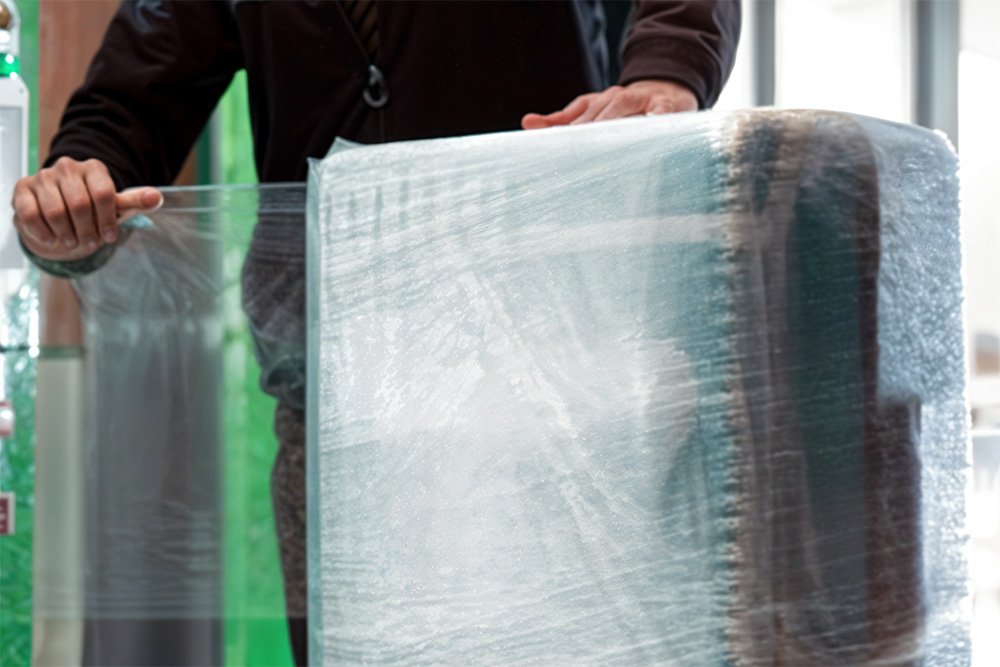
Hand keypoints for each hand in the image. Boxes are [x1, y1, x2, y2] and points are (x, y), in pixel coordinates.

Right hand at [12, 157, 162, 261]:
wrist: (61, 213)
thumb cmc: (93, 209)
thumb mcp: (116, 207)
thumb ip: (135, 202)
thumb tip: (157, 197)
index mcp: (94, 169)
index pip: (104, 194)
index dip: (108, 220)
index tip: (110, 237)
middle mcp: (67, 167)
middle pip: (79, 204)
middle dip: (87, 230)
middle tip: (89, 244)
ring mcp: (43, 176)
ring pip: (55, 211)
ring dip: (66, 233)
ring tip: (72, 243)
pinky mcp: (23, 189)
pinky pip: (30, 213)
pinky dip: (43, 232)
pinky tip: (52, 240)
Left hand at [521, 80, 697, 129]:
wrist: (668, 92)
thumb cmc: (626, 113)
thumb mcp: (594, 113)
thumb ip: (563, 121)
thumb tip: (527, 122)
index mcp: (599, 102)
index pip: (578, 112)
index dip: (564, 125)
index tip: (552, 142)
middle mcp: (618, 98)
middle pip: (600, 111)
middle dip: (587, 128)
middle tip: (574, 147)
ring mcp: (642, 100)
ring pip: (625, 107)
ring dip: (613, 119)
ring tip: (603, 136)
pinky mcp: (667, 105)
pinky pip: (661, 110)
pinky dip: (656, 115)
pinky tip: (651, 122)